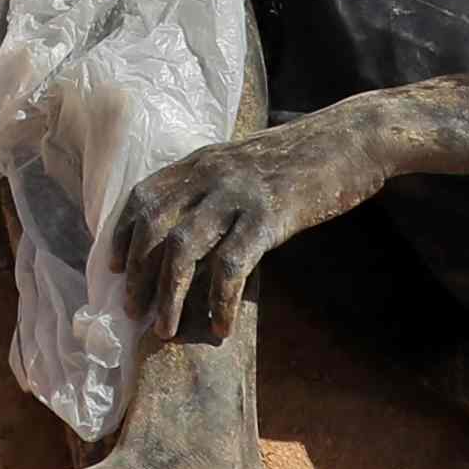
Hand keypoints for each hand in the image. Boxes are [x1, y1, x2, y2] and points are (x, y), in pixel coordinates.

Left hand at [110, 119, 387, 345]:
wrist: (352, 138)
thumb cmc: (303, 158)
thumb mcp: (245, 163)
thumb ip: (215, 186)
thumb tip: (193, 226)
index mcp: (200, 161)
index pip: (143, 196)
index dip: (124, 234)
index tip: (115, 268)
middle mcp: (209, 175)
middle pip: (154, 227)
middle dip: (138, 273)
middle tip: (134, 311)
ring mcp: (237, 195)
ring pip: (183, 249)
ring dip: (168, 295)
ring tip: (165, 330)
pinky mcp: (269, 216)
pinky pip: (232, 266)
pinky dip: (219, 300)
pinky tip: (220, 328)